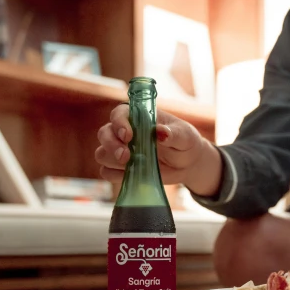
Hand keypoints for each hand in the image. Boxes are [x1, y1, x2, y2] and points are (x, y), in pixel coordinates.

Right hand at [95, 105, 222, 196]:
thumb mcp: (185, 136)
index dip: (119, 123)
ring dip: (111, 160)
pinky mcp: (122, 170)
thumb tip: (160, 132)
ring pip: (102, 154)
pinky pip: (107, 172)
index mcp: (138, 117)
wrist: (188, 163)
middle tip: (126, 156)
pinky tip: (131, 175)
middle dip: (111, 145)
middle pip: (104, 134)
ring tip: (131, 165)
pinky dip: (115, 175)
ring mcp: (122, 151)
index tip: (128, 135)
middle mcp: (125, 132)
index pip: (119, 114)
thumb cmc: (186, 142)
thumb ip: (173, 133)